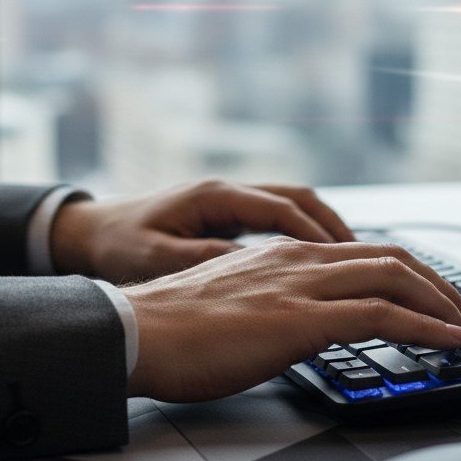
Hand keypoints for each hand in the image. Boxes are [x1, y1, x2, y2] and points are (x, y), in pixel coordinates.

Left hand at [50, 180, 354, 282]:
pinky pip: (279, 221)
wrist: (82, 234)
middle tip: (378, 265)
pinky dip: (306, 239)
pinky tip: (317, 267)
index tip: (357, 266)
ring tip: (360, 266)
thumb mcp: (161, 258)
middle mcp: (228, 191)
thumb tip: (270, 269)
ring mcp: (227, 201)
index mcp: (215, 196)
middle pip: (304, 202)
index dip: (325, 238)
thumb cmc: (115, 246)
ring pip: (296, 208)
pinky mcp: (223, 217)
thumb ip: (214, 260)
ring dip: (328, 234)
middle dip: (343, 233)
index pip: (288, 211)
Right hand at [122, 238, 460, 401]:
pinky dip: (424, 325)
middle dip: (437, 285)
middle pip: (391, 257)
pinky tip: (447, 340)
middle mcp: (298, 259)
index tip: (429, 297)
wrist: (135, 332)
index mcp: (282, 254)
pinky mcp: (299, 318)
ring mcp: (301, 286)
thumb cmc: (173, 329)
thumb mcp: (234, 305)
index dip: (407, 273)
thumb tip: (301, 327)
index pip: (364, 252)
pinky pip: (380, 315)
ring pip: (394, 276)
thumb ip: (273, 305)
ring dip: (441, 303)